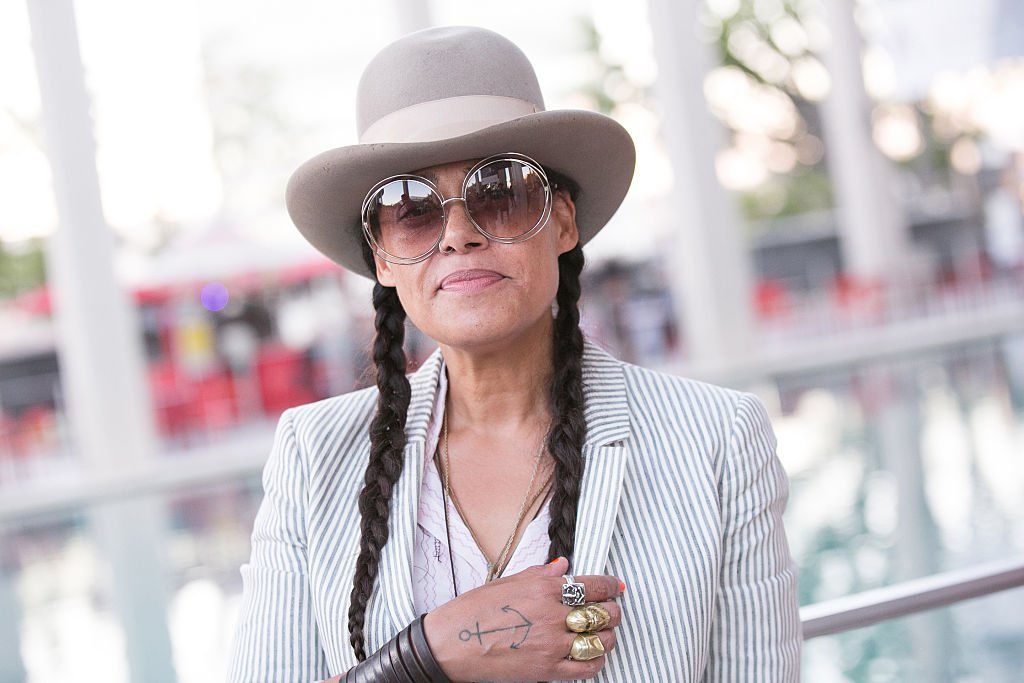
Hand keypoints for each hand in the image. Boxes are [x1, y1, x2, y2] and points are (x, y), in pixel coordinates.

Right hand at [422, 557, 623, 681]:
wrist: (451, 645)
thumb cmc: (473, 612)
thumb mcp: (506, 582)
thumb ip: (540, 574)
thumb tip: (562, 566)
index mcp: (543, 588)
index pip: (592, 585)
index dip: (610, 586)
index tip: (616, 586)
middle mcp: (552, 614)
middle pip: (601, 612)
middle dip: (613, 610)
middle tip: (612, 610)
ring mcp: (552, 643)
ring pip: (600, 639)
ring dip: (608, 635)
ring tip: (604, 632)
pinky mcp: (548, 670)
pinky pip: (587, 667)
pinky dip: (597, 660)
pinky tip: (594, 654)